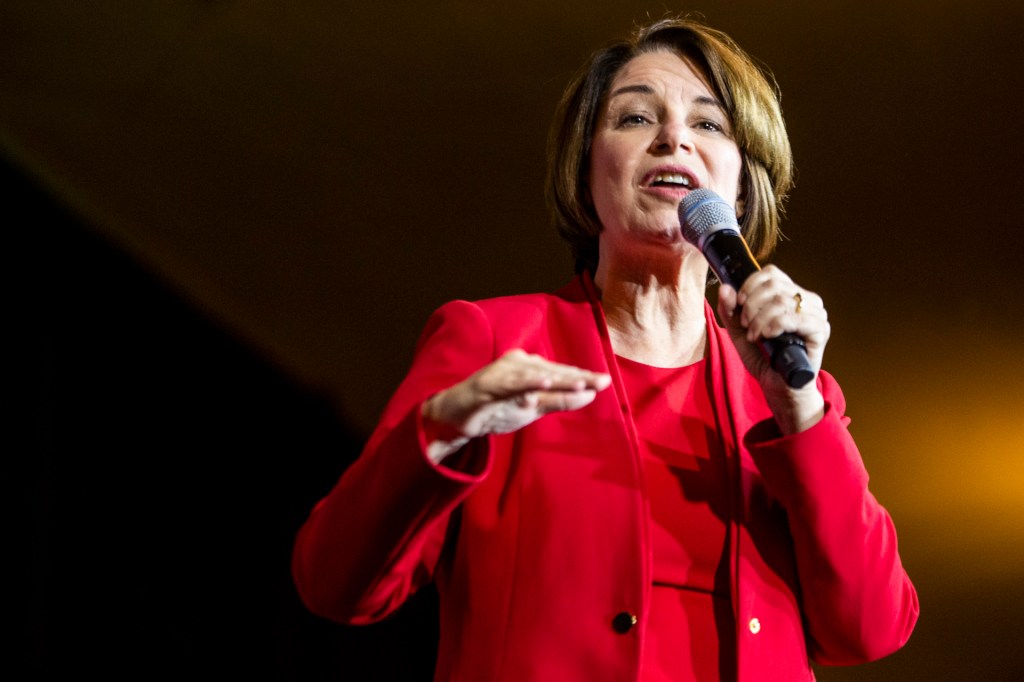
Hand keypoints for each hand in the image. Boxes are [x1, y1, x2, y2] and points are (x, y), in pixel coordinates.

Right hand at [421, 349, 612, 462]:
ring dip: (558, 378)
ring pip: (535, 375)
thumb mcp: (533, 408)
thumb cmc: (497, 409)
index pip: (560, 372)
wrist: (457, 418)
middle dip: (577, 376)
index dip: (582, 377)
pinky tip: (545, 382)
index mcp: (528, 367)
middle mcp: (517, 364)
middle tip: (602, 381)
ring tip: (582, 382)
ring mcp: (501, 372)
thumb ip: (559, 400)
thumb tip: (591, 394)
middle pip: (552, 371)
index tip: (605, 381)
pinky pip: (510, 383)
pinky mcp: (486, 384)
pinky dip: (528, 382)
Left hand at [716, 265, 829, 433]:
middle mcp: (807, 300)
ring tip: (755, 336)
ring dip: (759, 319)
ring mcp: (816, 314)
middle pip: (773, 285)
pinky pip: (792, 317)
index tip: (739, 303)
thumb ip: (730, 311)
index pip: (771, 273)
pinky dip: (772, 326)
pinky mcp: (820, 330)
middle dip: (751, 305)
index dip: (749, 285)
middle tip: (746, 325)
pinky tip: (766, 337)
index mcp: (791, 295)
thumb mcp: (740, 333)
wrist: (780, 388)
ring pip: (780, 300)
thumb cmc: (765, 359)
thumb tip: (725, 288)